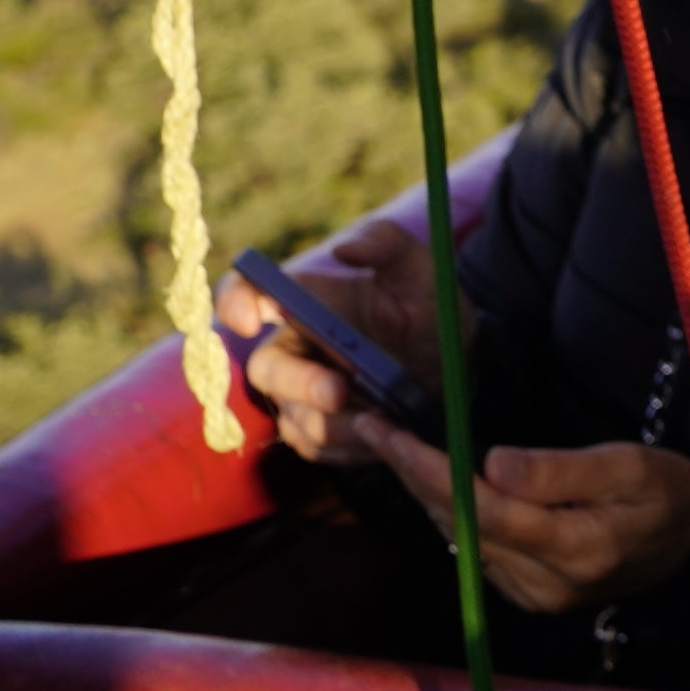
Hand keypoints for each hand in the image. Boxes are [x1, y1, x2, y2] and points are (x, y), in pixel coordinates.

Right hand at [218, 219, 435, 469]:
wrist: (456, 362)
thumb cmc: (428, 307)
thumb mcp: (420, 268)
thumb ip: (387, 244)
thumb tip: (345, 249)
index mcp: (303, 301)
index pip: (245, 293)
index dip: (234, 303)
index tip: (248, 319)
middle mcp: (292, 348)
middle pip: (266, 369)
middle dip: (300, 383)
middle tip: (341, 390)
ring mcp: (300, 395)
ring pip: (295, 417)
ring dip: (338, 422)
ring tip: (386, 415)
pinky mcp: (318, 432)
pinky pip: (319, 446)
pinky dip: (352, 444)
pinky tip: (387, 432)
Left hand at [363, 422, 689, 618]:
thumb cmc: (671, 492)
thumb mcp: (633, 467)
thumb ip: (563, 470)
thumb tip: (491, 463)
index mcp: (575, 549)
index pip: (485, 508)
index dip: (434, 470)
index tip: (394, 432)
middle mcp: (545, 583)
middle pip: (461, 525)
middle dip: (412, 474)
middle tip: (372, 428)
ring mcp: (533, 594)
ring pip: (460, 539)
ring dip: (421, 491)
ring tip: (389, 446)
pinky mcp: (527, 593)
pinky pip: (474, 550)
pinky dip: (447, 512)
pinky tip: (429, 481)